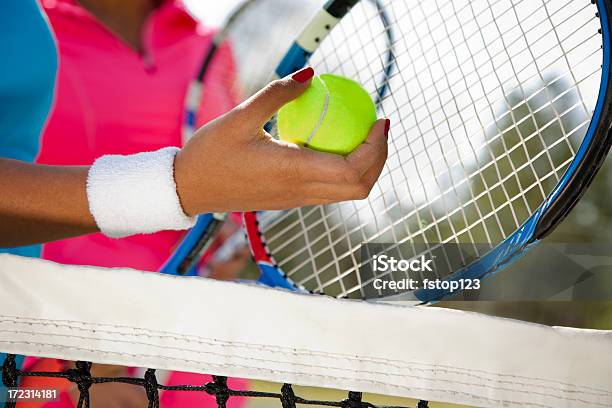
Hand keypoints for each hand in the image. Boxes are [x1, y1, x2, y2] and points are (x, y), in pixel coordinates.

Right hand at [174, 68, 388, 214]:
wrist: (188, 189)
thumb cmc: (209, 154)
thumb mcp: (239, 117)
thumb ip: (277, 94)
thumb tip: (310, 74)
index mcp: (293, 173)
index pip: (352, 170)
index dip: (376, 149)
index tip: (380, 121)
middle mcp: (300, 192)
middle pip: (359, 187)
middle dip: (379, 159)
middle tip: (378, 127)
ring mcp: (296, 200)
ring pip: (346, 192)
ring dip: (364, 167)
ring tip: (363, 134)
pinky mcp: (290, 200)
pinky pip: (329, 189)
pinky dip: (344, 171)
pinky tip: (332, 143)